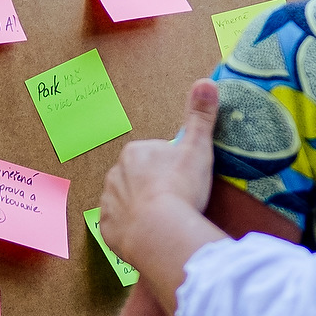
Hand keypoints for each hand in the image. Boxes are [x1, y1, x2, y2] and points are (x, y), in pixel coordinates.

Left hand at [100, 79, 218, 258]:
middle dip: (154, 187)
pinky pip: (120, 226)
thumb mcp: (197, 147)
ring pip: (127, 201)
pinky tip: (150, 234)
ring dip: (142, 208)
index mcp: (135, 152)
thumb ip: (200, 115)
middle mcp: (115, 174)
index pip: (154, 155)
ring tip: (164, 221)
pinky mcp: (108, 228)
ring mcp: (109, 202)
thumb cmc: (179, 187)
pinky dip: (132, 230)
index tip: (183, 180)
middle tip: (177, 201)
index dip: (171, 167)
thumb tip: (206, 81)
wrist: (159, 232)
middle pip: (138, 178)